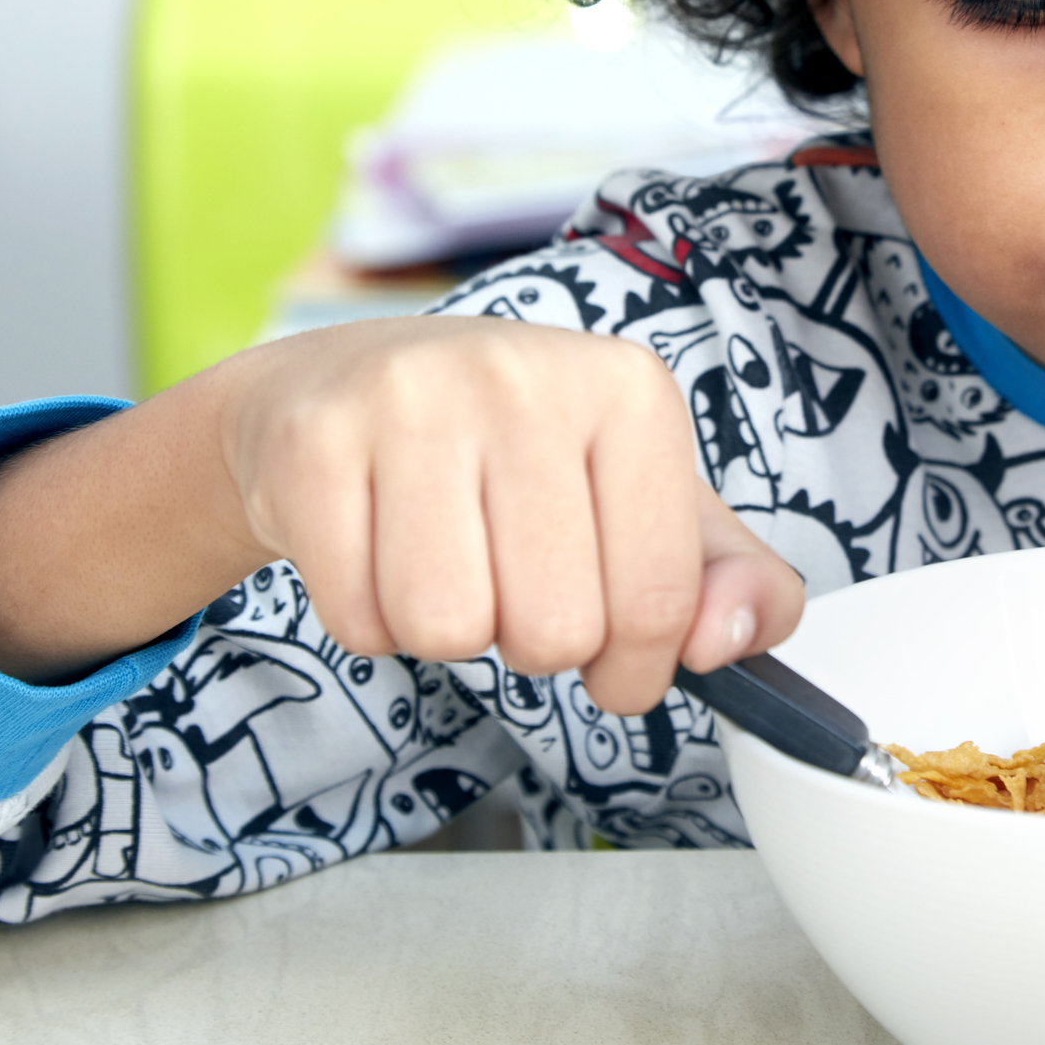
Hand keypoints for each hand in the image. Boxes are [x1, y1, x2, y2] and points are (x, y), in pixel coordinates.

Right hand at [216, 317, 803, 713]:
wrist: (343, 384)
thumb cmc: (513, 454)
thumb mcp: (643, 501)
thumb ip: (729, 581)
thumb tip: (729, 639)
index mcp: (629, 389)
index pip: (659, 601)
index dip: (635, 667)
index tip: (613, 653)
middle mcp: (526, 377)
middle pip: (553, 632)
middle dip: (532, 643)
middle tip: (509, 576)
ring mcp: (412, 400)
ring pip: (449, 631)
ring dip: (446, 632)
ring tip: (443, 557)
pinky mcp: (315, 444)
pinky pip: (360, 619)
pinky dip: (370, 620)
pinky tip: (378, 547)